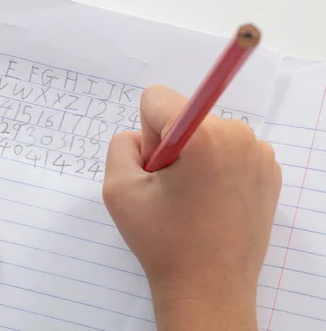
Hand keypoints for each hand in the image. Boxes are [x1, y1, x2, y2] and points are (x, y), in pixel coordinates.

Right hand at [102, 86, 280, 330]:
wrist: (209, 288)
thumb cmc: (162, 241)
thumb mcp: (117, 189)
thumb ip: (120, 145)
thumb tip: (142, 135)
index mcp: (202, 134)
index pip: (157, 99)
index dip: (145, 135)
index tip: (156, 171)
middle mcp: (238, 134)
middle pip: (184, 116)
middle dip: (171, 147)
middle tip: (172, 192)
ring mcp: (260, 153)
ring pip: (206, 133)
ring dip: (193, 158)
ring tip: (193, 201)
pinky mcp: (269, 170)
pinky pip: (229, 150)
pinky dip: (215, 168)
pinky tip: (213, 203)